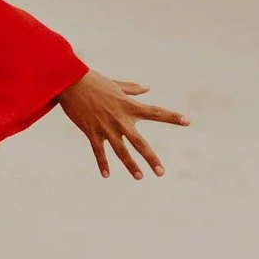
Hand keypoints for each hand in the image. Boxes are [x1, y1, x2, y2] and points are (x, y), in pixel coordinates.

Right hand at [59, 69, 186, 181]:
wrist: (70, 82)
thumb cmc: (94, 81)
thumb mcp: (116, 84)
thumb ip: (133, 89)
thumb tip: (148, 88)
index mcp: (129, 106)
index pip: (156, 112)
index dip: (172, 117)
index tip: (187, 121)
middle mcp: (120, 119)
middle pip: (140, 142)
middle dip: (151, 158)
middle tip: (161, 172)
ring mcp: (106, 127)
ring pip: (121, 151)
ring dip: (130, 165)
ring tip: (140, 177)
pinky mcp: (91, 132)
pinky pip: (98, 152)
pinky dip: (102, 164)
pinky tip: (107, 175)